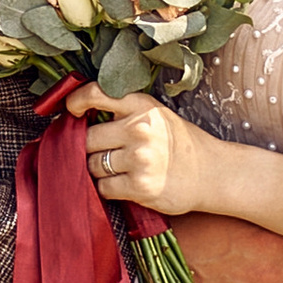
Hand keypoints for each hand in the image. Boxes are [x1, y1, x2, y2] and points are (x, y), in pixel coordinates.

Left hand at [65, 85, 218, 217]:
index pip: (96, 94)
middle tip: (105, 152)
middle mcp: (140, 129)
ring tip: (120, 169)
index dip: (75, 101)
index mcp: (142, 106)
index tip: (70, 110)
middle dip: (90, 147)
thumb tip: (78, 119)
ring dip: (99, 170)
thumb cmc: (179, 143)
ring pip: (93, 164)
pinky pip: (104, 187)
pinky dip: (109, 188)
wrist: (212, 173)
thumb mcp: (156, 115)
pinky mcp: (140, 186)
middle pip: (88, 138)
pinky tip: (125, 183)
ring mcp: (140, 159)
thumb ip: (123, 112)